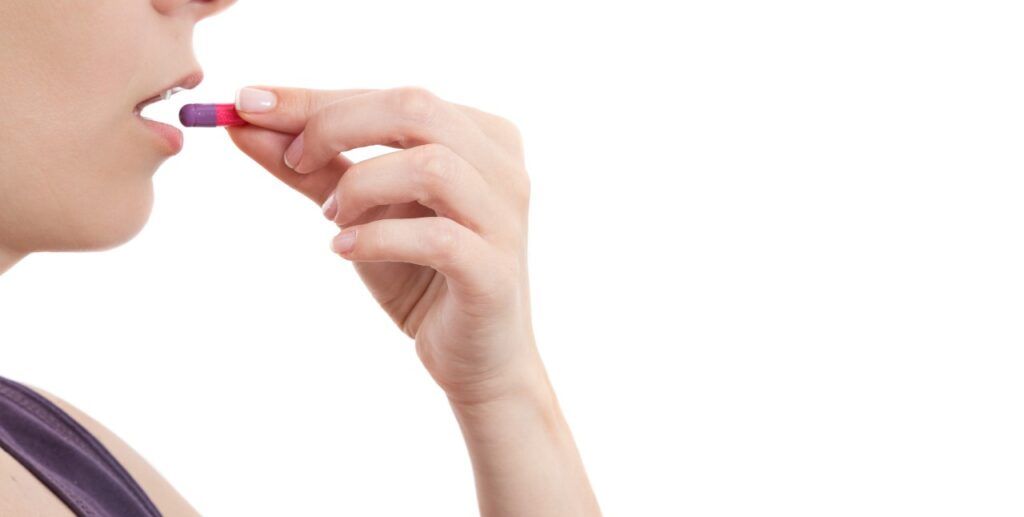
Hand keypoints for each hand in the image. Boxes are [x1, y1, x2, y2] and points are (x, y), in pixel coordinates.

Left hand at [228, 86, 599, 515]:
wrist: (477, 361)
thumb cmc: (423, 277)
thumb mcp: (360, 213)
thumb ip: (311, 167)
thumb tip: (243, 120)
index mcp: (480, 136)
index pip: (394, 97)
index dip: (318, 98)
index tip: (248, 103)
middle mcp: (502, 167)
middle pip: (416, 109)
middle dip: (335, 127)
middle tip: (292, 162)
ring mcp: (504, 218)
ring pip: (431, 166)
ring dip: (361, 185)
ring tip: (331, 219)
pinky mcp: (495, 272)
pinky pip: (437, 238)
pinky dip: (378, 238)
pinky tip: (344, 251)